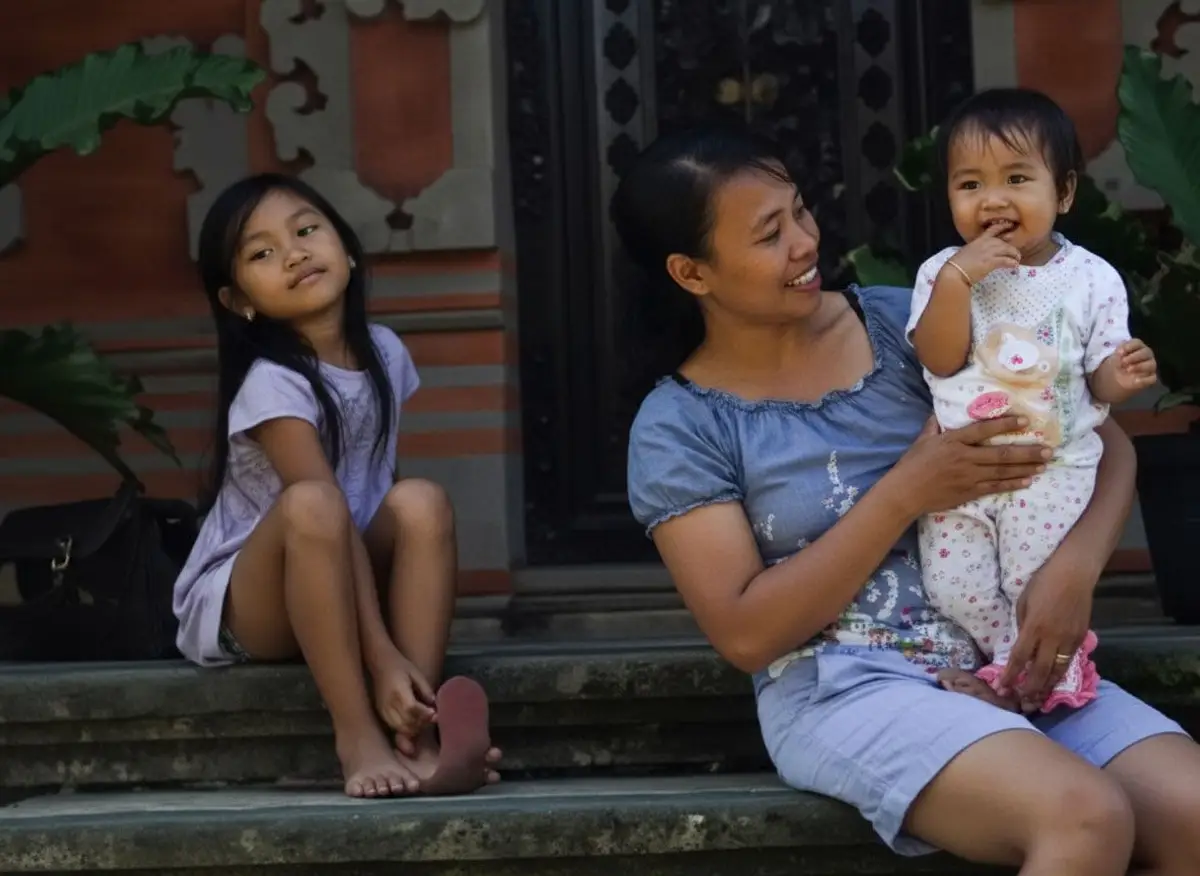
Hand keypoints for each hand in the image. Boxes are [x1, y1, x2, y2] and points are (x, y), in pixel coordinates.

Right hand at [371, 649, 436, 738]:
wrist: (380, 664)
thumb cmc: (401, 667)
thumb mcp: (416, 673)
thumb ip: (425, 689)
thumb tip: (435, 704)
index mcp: (398, 691)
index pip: (411, 708)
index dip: (424, 714)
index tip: (435, 713)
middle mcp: (389, 704)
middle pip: (406, 722)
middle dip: (421, 723)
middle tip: (432, 718)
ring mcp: (383, 710)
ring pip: (400, 728)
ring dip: (414, 728)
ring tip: (424, 720)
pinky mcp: (381, 713)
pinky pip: (394, 727)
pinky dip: (406, 728)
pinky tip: (414, 722)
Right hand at [888, 416, 1051, 516]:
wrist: (905, 493)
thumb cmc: (912, 465)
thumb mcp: (922, 440)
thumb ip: (934, 426)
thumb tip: (940, 412)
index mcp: (953, 441)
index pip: (983, 430)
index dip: (1004, 425)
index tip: (1024, 421)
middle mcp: (965, 458)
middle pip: (1001, 454)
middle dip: (1027, 452)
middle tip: (1048, 449)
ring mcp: (969, 476)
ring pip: (1003, 471)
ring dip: (1025, 467)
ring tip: (1043, 464)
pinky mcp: (969, 492)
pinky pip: (995, 487)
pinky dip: (1012, 484)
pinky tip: (1027, 481)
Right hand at [944, 222, 1022, 285]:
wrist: (955, 272)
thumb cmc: (957, 264)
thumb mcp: (967, 252)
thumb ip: (976, 250)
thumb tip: (980, 254)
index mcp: (979, 240)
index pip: (993, 230)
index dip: (1003, 227)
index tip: (1010, 226)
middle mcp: (986, 243)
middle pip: (1005, 242)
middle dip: (1012, 248)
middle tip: (1015, 254)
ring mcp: (990, 252)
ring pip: (1009, 250)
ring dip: (1014, 255)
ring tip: (1016, 260)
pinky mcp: (992, 262)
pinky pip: (1007, 260)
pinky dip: (1012, 263)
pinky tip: (1014, 266)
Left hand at [998, 540, 1095, 709]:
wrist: (1074, 573)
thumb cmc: (1043, 582)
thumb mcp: (1024, 602)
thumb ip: (1023, 626)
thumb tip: (1022, 644)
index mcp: (1034, 627)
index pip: (1020, 657)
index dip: (1010, 675)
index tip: (1002, 688)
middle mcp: (1053, 637)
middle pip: (1040, 671)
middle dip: (1029, 689)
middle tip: (1020, 704)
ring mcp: (1069, 639)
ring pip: (1057, 671)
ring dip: (1046, 688)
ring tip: (1036, 702)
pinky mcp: (1080, 638)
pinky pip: (1068, 662)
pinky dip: (1059, 675)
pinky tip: (1052, 683)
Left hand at [1114, 339, 1156, 391]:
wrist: (1115, 380)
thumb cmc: (1116, 365)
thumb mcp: (1113, 358)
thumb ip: (1118, 352)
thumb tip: (1120, 351)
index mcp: (1137, 347)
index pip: (1137, 342)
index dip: (1129, 346)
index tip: (1119, 352)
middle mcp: (1146, 355)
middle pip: (1146, 352)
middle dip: (1134, 357)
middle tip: (1123, 362)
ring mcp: (1150, 367)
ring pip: (1151, 364)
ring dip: (1139, 366)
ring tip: (1128, 370)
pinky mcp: (1150, 378)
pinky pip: (1152, 378)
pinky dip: (1144, 379)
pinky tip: (1135, 380)